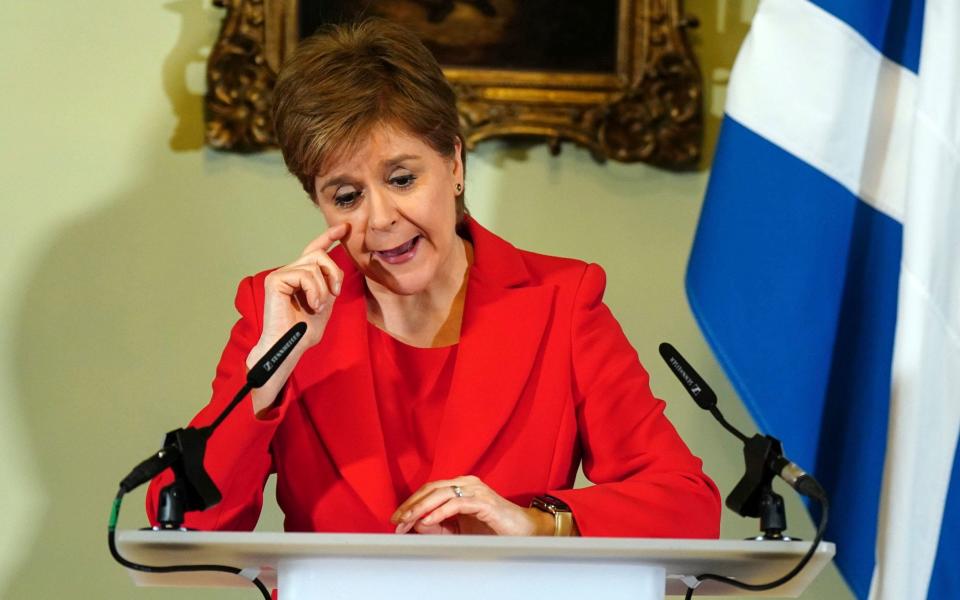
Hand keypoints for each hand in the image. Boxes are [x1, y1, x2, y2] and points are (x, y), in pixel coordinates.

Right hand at [247, 223, 348, 413]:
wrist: (291, 346)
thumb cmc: (305, 330)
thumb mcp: (325, 301)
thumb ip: (329, 283)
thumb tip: (338, 265)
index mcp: (300, 276)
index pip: (314, 250)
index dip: (328, 237)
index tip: (344, 228)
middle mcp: (288, 271)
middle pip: (318, 254)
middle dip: (333, 272)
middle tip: (335, 293)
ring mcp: (280, 275)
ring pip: (314, 266)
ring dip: (324, 289)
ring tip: (318, 306)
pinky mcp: (275, 280)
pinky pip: (305, 274)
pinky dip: (315, 290)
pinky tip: (312, 304)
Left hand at [390, 475, 553, 535]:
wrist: (525, 532)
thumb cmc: (493, 529)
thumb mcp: (460, 529)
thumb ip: (439, 526)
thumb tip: (416, 524)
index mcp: (460, 487)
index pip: (429, 490)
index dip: (410, 504)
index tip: (396, 520)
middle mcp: (466, 483)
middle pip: (431, 488)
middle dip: (411, 505)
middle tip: (396, 521)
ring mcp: (476, 490)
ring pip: (441, 493)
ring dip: (420, 508)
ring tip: (407, 521)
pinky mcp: (484, 501)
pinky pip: (456, 504)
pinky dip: (439, 512)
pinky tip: (427, 521)